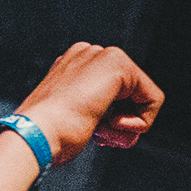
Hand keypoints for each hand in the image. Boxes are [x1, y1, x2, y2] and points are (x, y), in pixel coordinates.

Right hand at [12, 42, 164, 163]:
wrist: (36, 133)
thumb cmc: (50, 134)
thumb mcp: (73, 118)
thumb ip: (94, 110)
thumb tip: (116, 118)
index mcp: (75, 66)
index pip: (117, 98)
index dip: (113, 123)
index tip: (96, 134)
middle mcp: (89, 55)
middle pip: (132, 97)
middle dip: (123, 124)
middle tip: (101, 136)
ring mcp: (102, 55)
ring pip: (144, 98)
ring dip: (127, 126)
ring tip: (102, 131)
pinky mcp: (117, 64)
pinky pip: (153, 99)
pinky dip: (140, 122)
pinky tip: (112, 124)